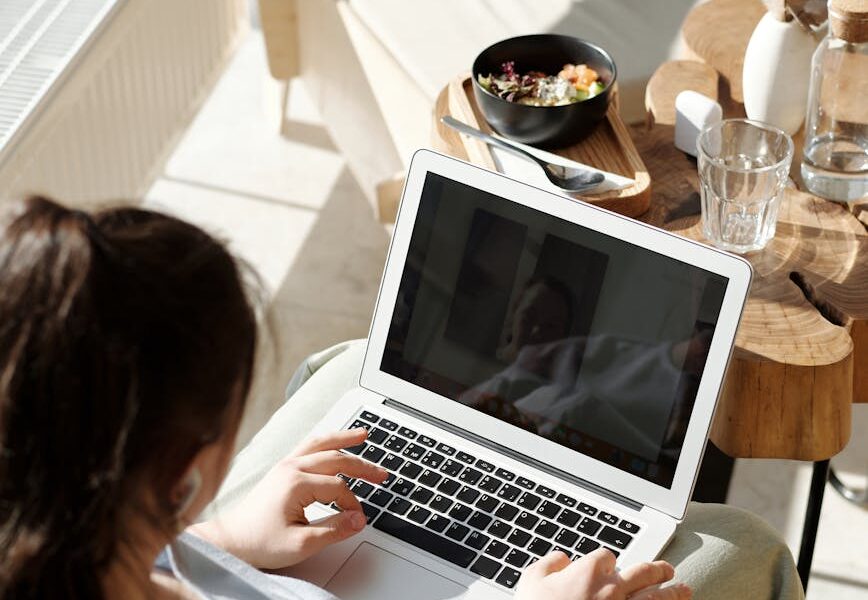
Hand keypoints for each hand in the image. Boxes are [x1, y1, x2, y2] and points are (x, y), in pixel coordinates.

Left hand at [189, 428, 386, 568]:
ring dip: (344, 439)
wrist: (230, 541)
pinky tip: (334, 442)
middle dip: (362, 466)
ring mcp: (285, 466)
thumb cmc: (259, 542)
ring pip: (320, 444)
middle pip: (335, 459)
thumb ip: (334, 531)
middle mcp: (291, 468)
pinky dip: (325, 441)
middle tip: (382, 474)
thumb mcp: (300, 544)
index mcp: (296, 483)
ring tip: (363, 434)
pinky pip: (308, 446)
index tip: (357, 520)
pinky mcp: (281, 469)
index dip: (352, 504)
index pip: (338, 488)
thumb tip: (358, 519)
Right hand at [515, 549, 690, 599]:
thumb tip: (562, 558)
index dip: (606, 561)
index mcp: (588, 573)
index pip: (606, 557)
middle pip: (643, 573)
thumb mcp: (531, 581)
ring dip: (673, 592)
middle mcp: (612, 590)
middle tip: (666, 569)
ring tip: (683, 589)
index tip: (606, 567)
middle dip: (656, 569)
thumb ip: (548, 564)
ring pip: (656, 598)